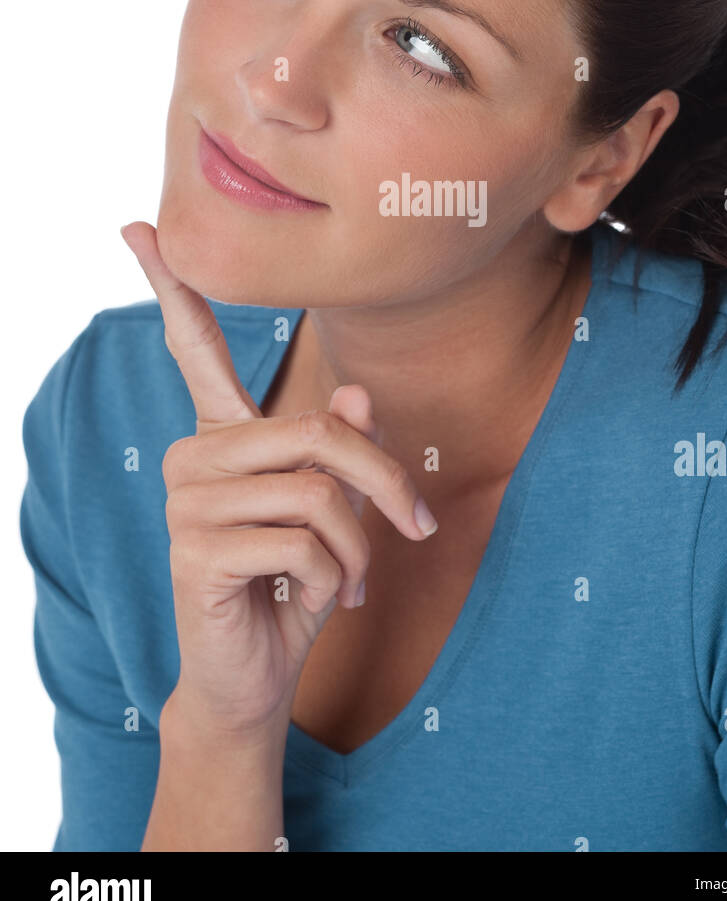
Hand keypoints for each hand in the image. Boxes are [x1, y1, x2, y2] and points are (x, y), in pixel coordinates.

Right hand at [120, 220, 436, 734]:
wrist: (256, 674)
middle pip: (317, 433)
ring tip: (347, 581)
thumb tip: (357, 396)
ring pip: (318, 493)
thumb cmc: (294, 581)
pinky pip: (303, 542)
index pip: (193, 348)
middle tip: (417, 527)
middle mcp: (196, 456)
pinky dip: (333, 577)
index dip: (169, 286)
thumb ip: (339, 450)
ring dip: (359, 548)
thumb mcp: (333, 510)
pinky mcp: (196, 550)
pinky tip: (313, 600)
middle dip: (384, 483)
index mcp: (224, 434)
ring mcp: (189, 502)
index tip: (135, 227)